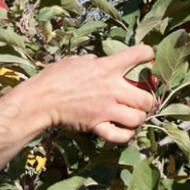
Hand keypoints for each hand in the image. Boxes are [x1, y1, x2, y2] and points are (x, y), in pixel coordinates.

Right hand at [24, 45, 155, 141]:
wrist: (41, 100)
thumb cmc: (54, 77)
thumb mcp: (75, 61)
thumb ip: (92, 61)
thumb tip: (99, 62)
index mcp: (107, 67)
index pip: (139, 54)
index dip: (147, 54)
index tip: (147, 58)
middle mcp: (111, 88)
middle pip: (147, 97)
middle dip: (148, 100)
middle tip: (142, 101)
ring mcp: (106, 109)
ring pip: (138, 118)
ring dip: (138, 118)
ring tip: (132, 116)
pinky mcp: (97, 125)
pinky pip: (121, 135)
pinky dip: (125, 135)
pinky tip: (124, 131)